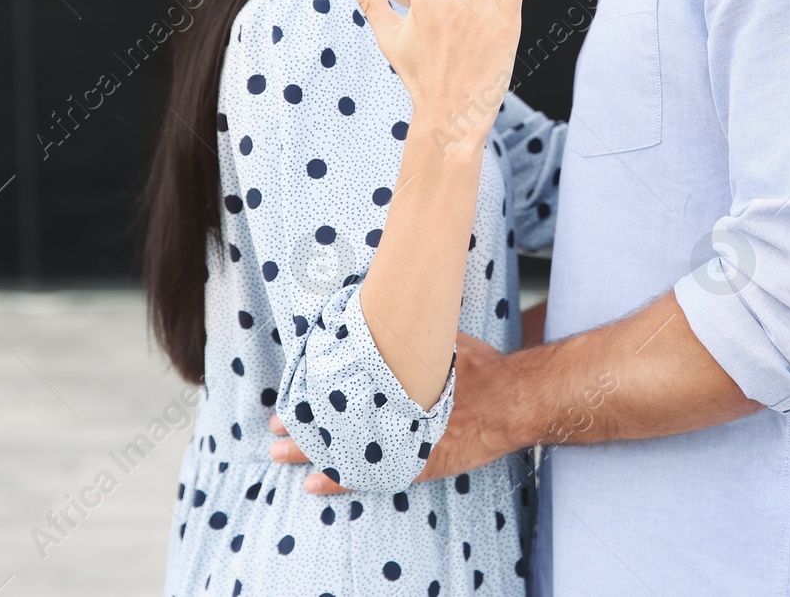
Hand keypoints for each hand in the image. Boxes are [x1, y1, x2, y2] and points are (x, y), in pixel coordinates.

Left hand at [269, 331, 524, 494]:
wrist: (513, 399)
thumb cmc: (479, 365)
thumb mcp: (443, 339)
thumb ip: (412, 333)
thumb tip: (384, 305)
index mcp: (398, 378)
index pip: (344, 388)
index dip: (313, 396)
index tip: (288, 398)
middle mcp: (396, 411)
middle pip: (339, 419)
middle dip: (305, 424)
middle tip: (276, 428)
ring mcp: (405, 440)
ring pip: (348, 449)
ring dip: (313, 453)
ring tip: (281, 454)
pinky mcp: (419, 462)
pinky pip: (373, 475)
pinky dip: (342, 481)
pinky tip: (316, 484)